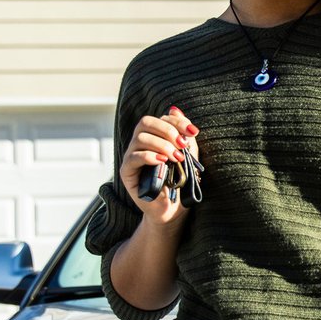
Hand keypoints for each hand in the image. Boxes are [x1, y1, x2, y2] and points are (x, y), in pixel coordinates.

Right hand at [118, 106, 199, 226]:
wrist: (173, 210)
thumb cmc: (180, 183)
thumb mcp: (187, 155)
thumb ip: (183, 135)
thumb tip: (175, 109)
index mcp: (155, 137)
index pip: (161, 118)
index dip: (177, 121)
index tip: (193, 132)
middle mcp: (140, 143)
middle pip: (145, 122)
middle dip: (167, 130)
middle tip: (182, 145)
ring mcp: (131, 157)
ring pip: (140, 138)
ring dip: (161, 145)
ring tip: (175, 158)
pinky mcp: (127, 172)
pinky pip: (133, 157)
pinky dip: (149, 156)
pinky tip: (163, 162)